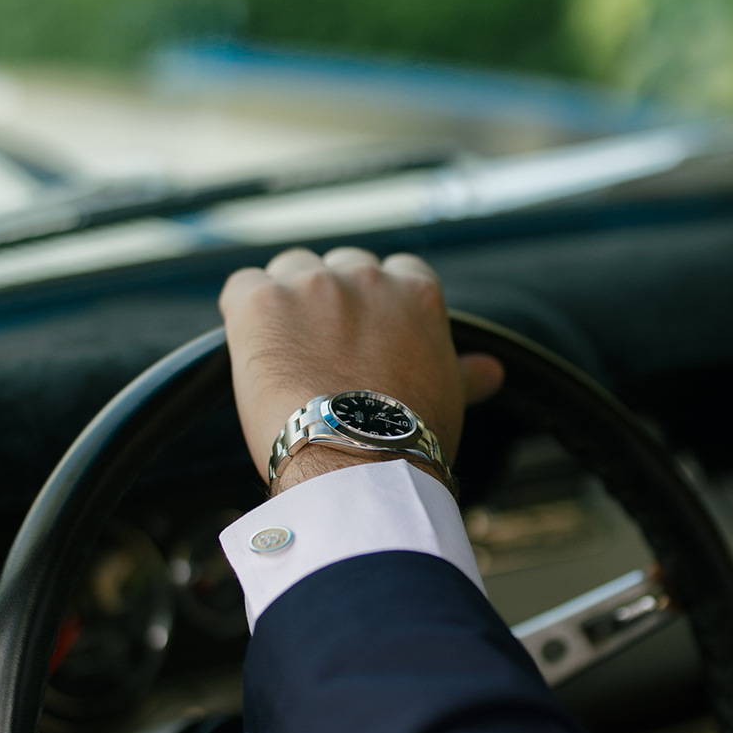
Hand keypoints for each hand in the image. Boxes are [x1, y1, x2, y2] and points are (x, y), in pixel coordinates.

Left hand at [219, 247, 503, 489]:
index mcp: (416, 292)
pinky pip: (241, 288)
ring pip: (288, 270)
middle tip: (320, 350)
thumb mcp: (446, 397)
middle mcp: (366, 277)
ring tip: (284, 356)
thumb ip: (463, 372)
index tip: (361, 336)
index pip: (394, 271)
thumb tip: (491, 372)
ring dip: (284, 303)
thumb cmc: (407, 441)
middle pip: (337, 266)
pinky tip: (252, 353)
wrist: (359, 466)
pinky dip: (242, 317)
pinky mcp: (262, 302)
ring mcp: (311, 285)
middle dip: (327, 299)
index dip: (372, 304)